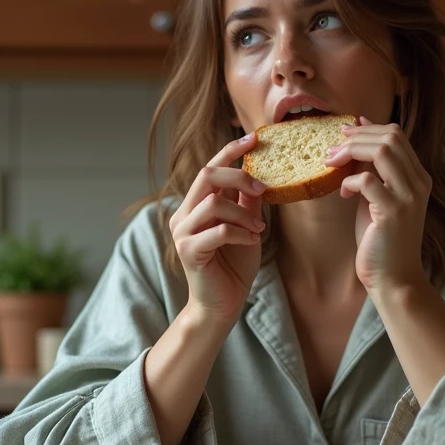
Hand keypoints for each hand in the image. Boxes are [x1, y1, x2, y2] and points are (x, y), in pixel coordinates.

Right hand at [169, 133, 266, 324]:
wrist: (221, 305)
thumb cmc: (233, 267)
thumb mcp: (246, 228)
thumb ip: (246, 203)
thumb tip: (260, 174)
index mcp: (195, 206)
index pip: (209, 168)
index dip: (230, 151)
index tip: (254, 138)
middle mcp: (183, 214)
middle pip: (207, 176)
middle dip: (238, 176)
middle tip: (262, 189)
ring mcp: (182, 232)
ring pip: (214, 203)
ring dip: (243, 214)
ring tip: (257, 230)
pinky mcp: (188, 251)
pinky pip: (218, 231)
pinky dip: (240, 233)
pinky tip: (251, 242)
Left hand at [324, 116, 431, 291]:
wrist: (394, 278)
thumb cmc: (381, 240)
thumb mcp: (377, 199)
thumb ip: (372, 172)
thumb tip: (355, 140)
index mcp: (418, 177)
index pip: (397, 135)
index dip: (368, 128)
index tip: (345, 132)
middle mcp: (418, 183)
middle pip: (390, 137)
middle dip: (356, 137)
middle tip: (332, 149)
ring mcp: (408, 196)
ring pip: (382, 151)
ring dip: (351, 151)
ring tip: (332, 163)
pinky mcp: (393, 212)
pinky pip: (367, 180)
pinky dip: (349, 182)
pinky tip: (343, 195)